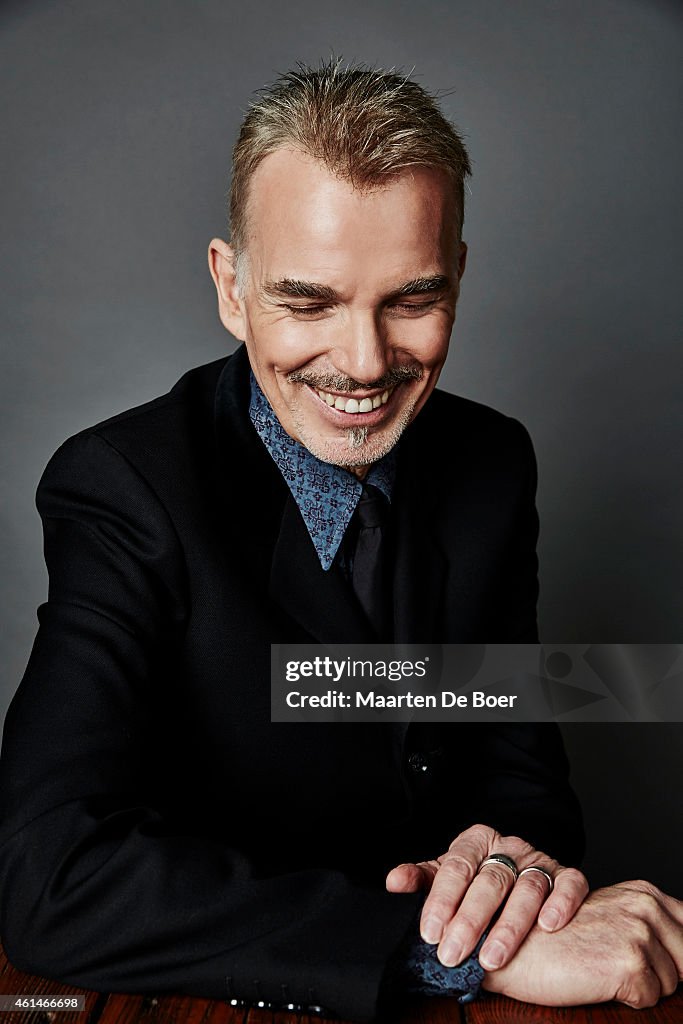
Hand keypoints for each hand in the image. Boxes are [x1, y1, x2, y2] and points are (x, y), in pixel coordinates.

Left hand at [385, 823, 587, 970]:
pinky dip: (561, 903)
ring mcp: (540, 861)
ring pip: (528, 887)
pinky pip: (570, 884)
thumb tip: (393, 882)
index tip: (430, 933)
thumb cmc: (477, 881)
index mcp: (476, 840)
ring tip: (493, 957)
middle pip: (490, 880)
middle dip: (470, 920)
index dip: (441, 901)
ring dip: (511, 925)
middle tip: (453, 954)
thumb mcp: (448, 876)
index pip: (456, 867)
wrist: (524, 878)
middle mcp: (509, 846)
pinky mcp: (567, 876)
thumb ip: (423, 879)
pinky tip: (548, 926)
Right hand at [482, 880, 682, 1007]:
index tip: (665, 961)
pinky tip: (595, 980)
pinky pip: (649, 1000)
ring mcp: (638, 933)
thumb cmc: (555, 938)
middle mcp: (645, 906)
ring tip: (602, 970)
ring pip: (671, 983)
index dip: (679, 952)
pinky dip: (625, 999)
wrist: (510, 945)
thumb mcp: (609, 916)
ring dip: (641, 985)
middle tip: (619, 967)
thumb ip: (647, 923)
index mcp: (642, 892)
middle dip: (662, 971)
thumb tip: (682, 953)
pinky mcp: (630, 964)